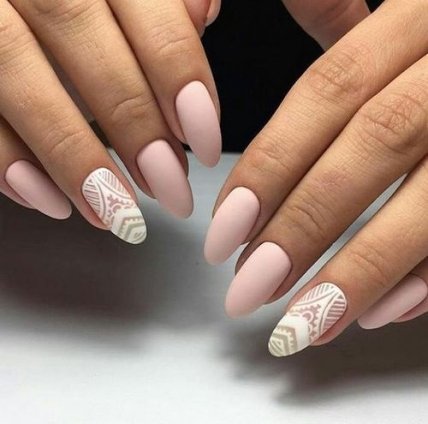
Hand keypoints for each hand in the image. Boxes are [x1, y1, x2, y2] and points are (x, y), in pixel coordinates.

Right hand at [0, 0, 221, 243]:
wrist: (12, 13)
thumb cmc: (78, 10)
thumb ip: (160, 5)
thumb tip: (203, 14)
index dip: (179, 73)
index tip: (204, 145)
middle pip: (77, 30)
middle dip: (133, 121)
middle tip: (171, 188)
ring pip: (16, 69)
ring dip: (73, 155)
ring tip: (117, 214)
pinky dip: (7, 160)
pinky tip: (50, 202)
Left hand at [204, 0, 427, 355]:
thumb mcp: (392, 37)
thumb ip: (337, 69)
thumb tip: (257, 169)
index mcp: (416, 23)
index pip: (328, 91)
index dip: (270, 165)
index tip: (224, 232)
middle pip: (374, 143)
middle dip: (305, 226)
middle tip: (250, 289)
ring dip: (361, 270)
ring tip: (305, 323)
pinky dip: (427, 275)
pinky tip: (379, 312)